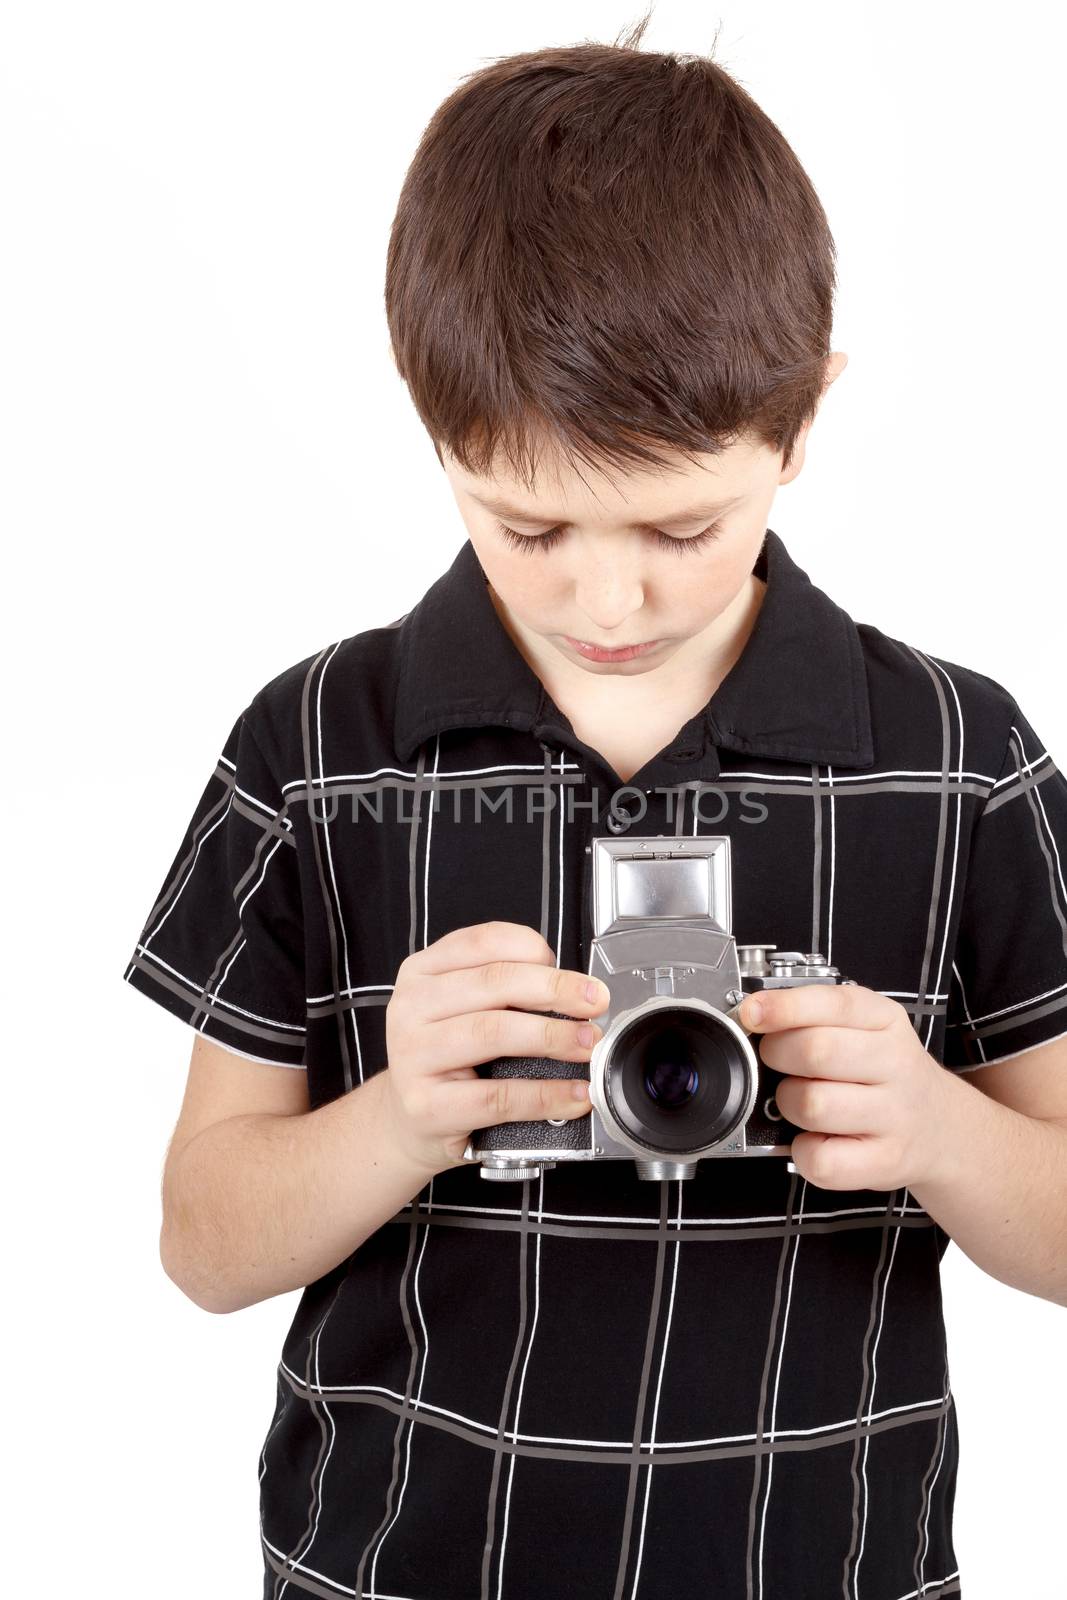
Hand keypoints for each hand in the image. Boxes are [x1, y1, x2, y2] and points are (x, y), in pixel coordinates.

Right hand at [381, 920, 608, 1175]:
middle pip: (494, 983)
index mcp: (423, 972)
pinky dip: (545, 1095)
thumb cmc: (446, 1057)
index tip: (576, 974)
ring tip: (587, 1044)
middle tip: (594, 1004)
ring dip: (553, 1037)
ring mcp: (413, 1057)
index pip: (483, 942)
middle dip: (556, 991)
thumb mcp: (462, 1007)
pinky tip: (573, 1093)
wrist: (408, 1120)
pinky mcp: (427, 1106)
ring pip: (493, 1032)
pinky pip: (497, 1096)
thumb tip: (572, 988)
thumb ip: (504, 986)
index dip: (536, 951)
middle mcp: (412, 1008)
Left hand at [737, 983, 956, 1191]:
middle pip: (816, 1052)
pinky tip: (816, 1138)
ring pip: (813, 1105)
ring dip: (790, 1104)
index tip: (752, 1012)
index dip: (784, 1007)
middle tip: (778, 1061)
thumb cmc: (885, 1074)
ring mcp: (895, 1116)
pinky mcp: (887, 1162)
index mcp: (886, 1021)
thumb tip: (754, 1013)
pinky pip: (823, 1159)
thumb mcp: (865, 1027)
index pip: (834, 1003)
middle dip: (778, 1055)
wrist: (942, 1126)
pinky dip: (804, 1152)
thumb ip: (815, 1015)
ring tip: (803, 1100)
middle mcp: (897, 1064)